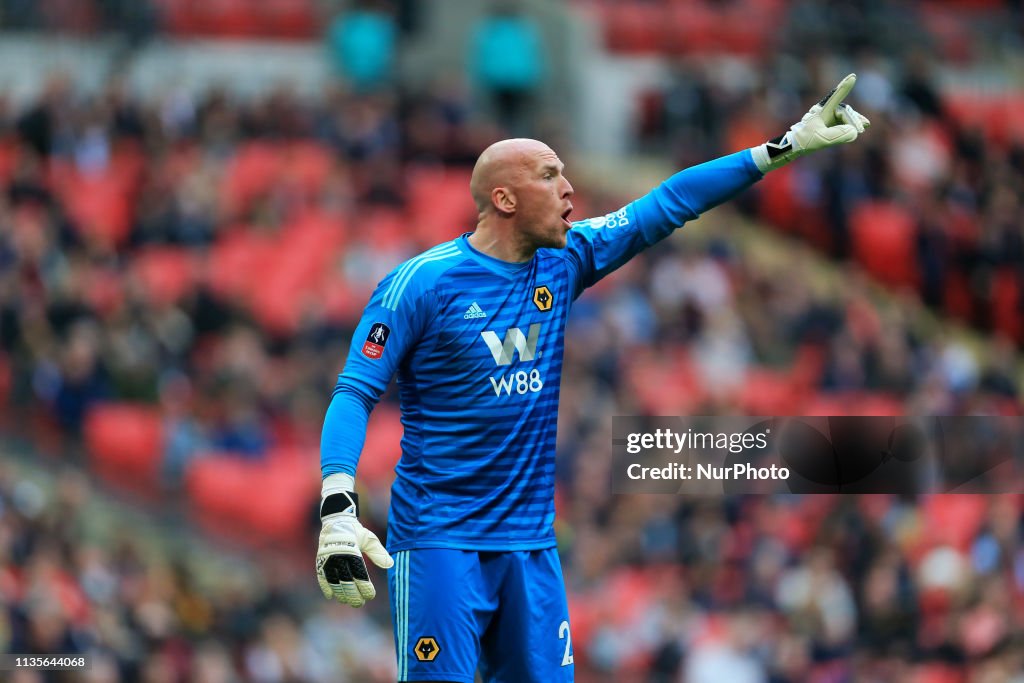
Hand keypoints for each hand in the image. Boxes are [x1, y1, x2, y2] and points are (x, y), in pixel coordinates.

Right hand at [316, 489, 393, 606]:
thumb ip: (378, 553)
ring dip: (340, 593)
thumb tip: (391, 565)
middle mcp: (339, 555)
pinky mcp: (320, 561)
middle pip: (346, 580)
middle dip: (353, 594)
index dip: (364, 586)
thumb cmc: (356, 532)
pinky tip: (331, 596)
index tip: (371, 595)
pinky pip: (322, 576)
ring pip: (334, 581)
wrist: (336, 520)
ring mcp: (328, 559)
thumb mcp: (369, 539)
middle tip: (360, 603)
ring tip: (347, 601)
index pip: (359, 573)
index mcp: (352, 550)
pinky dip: (325, 587)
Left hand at [752, 73, 870, 171]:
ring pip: (846, 117)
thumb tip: (854, 132)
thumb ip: (839, 135)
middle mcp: (826, 110)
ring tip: (862, 128)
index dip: (844, 88)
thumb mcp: (822, 139)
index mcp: (822, 110)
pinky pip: (844, 122)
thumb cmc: (805, 140)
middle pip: (845, 112)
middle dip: (854, 120)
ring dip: (854, 122)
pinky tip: (859, 129)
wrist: (796, 145)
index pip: (835, 97)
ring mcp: (829, 115)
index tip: (852, 77)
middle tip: (861, 129)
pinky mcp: (831, 122)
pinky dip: (851, 126)